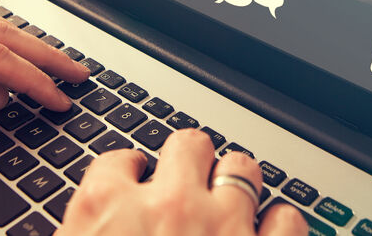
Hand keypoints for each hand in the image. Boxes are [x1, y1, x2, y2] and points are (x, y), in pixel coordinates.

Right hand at [59, 129, 307, 235]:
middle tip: (190, 181)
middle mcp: (166, 207)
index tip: (133, 182)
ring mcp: (221, 230)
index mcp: (106, 210)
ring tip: (232, 197)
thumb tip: (92, 223)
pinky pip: (288, 220)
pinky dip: (283, 222)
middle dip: (190, 159)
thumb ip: (84, 230)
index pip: (117, 162)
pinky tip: (272, 230)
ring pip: (242, 169)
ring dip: (237, 181)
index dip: (127, 173)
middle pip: (188, 145)